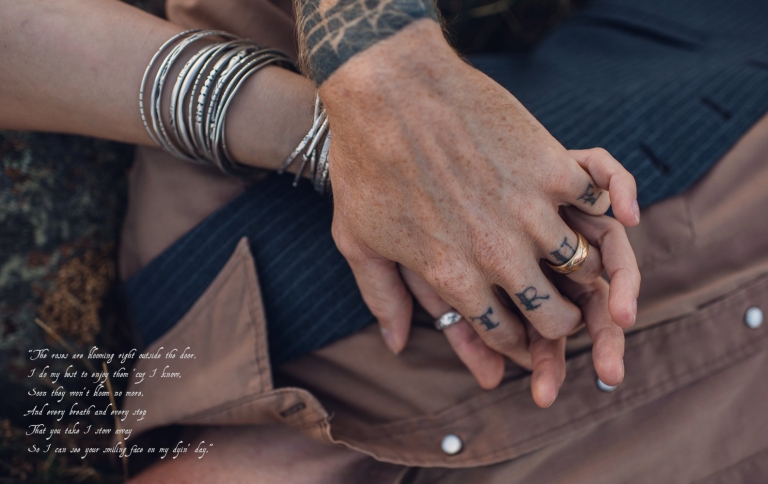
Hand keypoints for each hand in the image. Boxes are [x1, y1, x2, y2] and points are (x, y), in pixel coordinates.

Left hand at [320, 21, 639, 375]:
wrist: (389, 88)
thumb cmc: (364, 164)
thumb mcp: (356, 240)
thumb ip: (381, 298)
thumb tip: (396, 346)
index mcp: (452, 277)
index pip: (502, 334)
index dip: (517, 342)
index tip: (523, 335)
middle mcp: (498, 255)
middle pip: (553, 316)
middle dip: (560, 323)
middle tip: (560, 310)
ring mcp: (529, 212)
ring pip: (583, 267)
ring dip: (581, 270)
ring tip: (573, 262)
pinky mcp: (552, 168)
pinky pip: (596, 205)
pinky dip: (598, 210)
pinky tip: (584, 207)